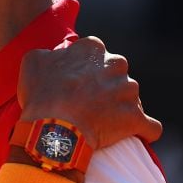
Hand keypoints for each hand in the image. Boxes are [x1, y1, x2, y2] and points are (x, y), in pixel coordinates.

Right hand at [17, 36, 161, 149]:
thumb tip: (57, 57)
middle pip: (115, 75)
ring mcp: (129, 91)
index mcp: (93, 48)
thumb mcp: (33, 62)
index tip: (75, 84)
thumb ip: (50, 54)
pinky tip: (134, 134)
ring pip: (130, 98)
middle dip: (107, 87)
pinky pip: (150, 126)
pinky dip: (143, 130)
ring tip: (102, 123)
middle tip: (88, 104)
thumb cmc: (41, 95)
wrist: (54, 129)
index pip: (94, 56)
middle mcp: (116, 64)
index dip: (84, 71)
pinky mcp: (136, 118)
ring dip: (119, 109)